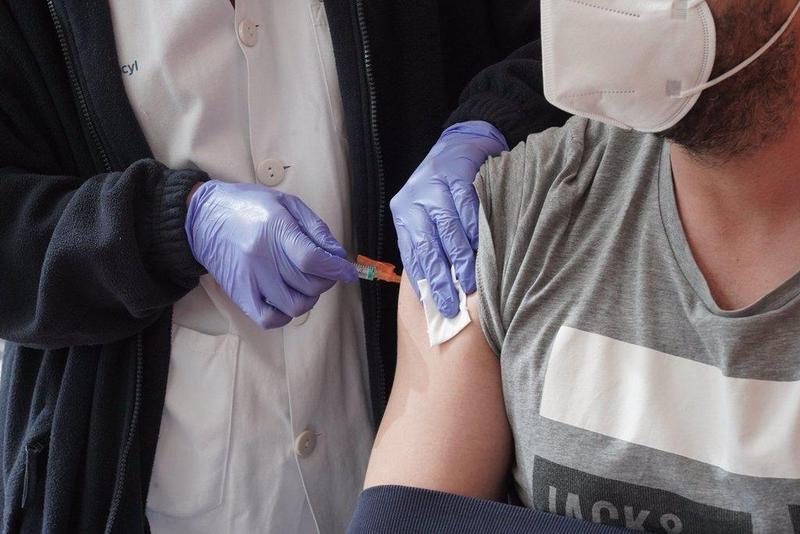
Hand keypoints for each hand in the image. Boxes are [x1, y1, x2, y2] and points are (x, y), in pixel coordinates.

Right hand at [185, 181, 356, 328]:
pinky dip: (286, 315)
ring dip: (309, 298)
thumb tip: (338, 255)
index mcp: (274, 228)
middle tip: (324, 272)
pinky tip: (288, 299)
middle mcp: (261, 256)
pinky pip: (270, 320)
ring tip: (305, 284)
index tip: (347, 271)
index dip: (336, 269)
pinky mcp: (239, 295)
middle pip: (308, 284)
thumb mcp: (286, 203)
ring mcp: (249, 278)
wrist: (202, 217)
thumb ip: (315, 228)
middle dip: (326, 281)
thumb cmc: (248, 207)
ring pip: (294, 305)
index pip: (313, 259)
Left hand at [390, 121, 506, 316]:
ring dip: (460, 260)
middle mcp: (414, 200)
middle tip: (450, 305)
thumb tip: (436, 288)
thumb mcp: (427, 214)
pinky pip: (467, 210)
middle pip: (427, 246)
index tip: (431, 305)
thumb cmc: (445, 188)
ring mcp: (435, 187)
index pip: (411, 253)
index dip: (422, 280)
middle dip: (439, 279)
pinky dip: (475, 232)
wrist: (462, 142)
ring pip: (447, 230)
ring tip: (468, 284)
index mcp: (403, 213)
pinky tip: (482, 251)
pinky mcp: (457, 176)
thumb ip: (429, 244)